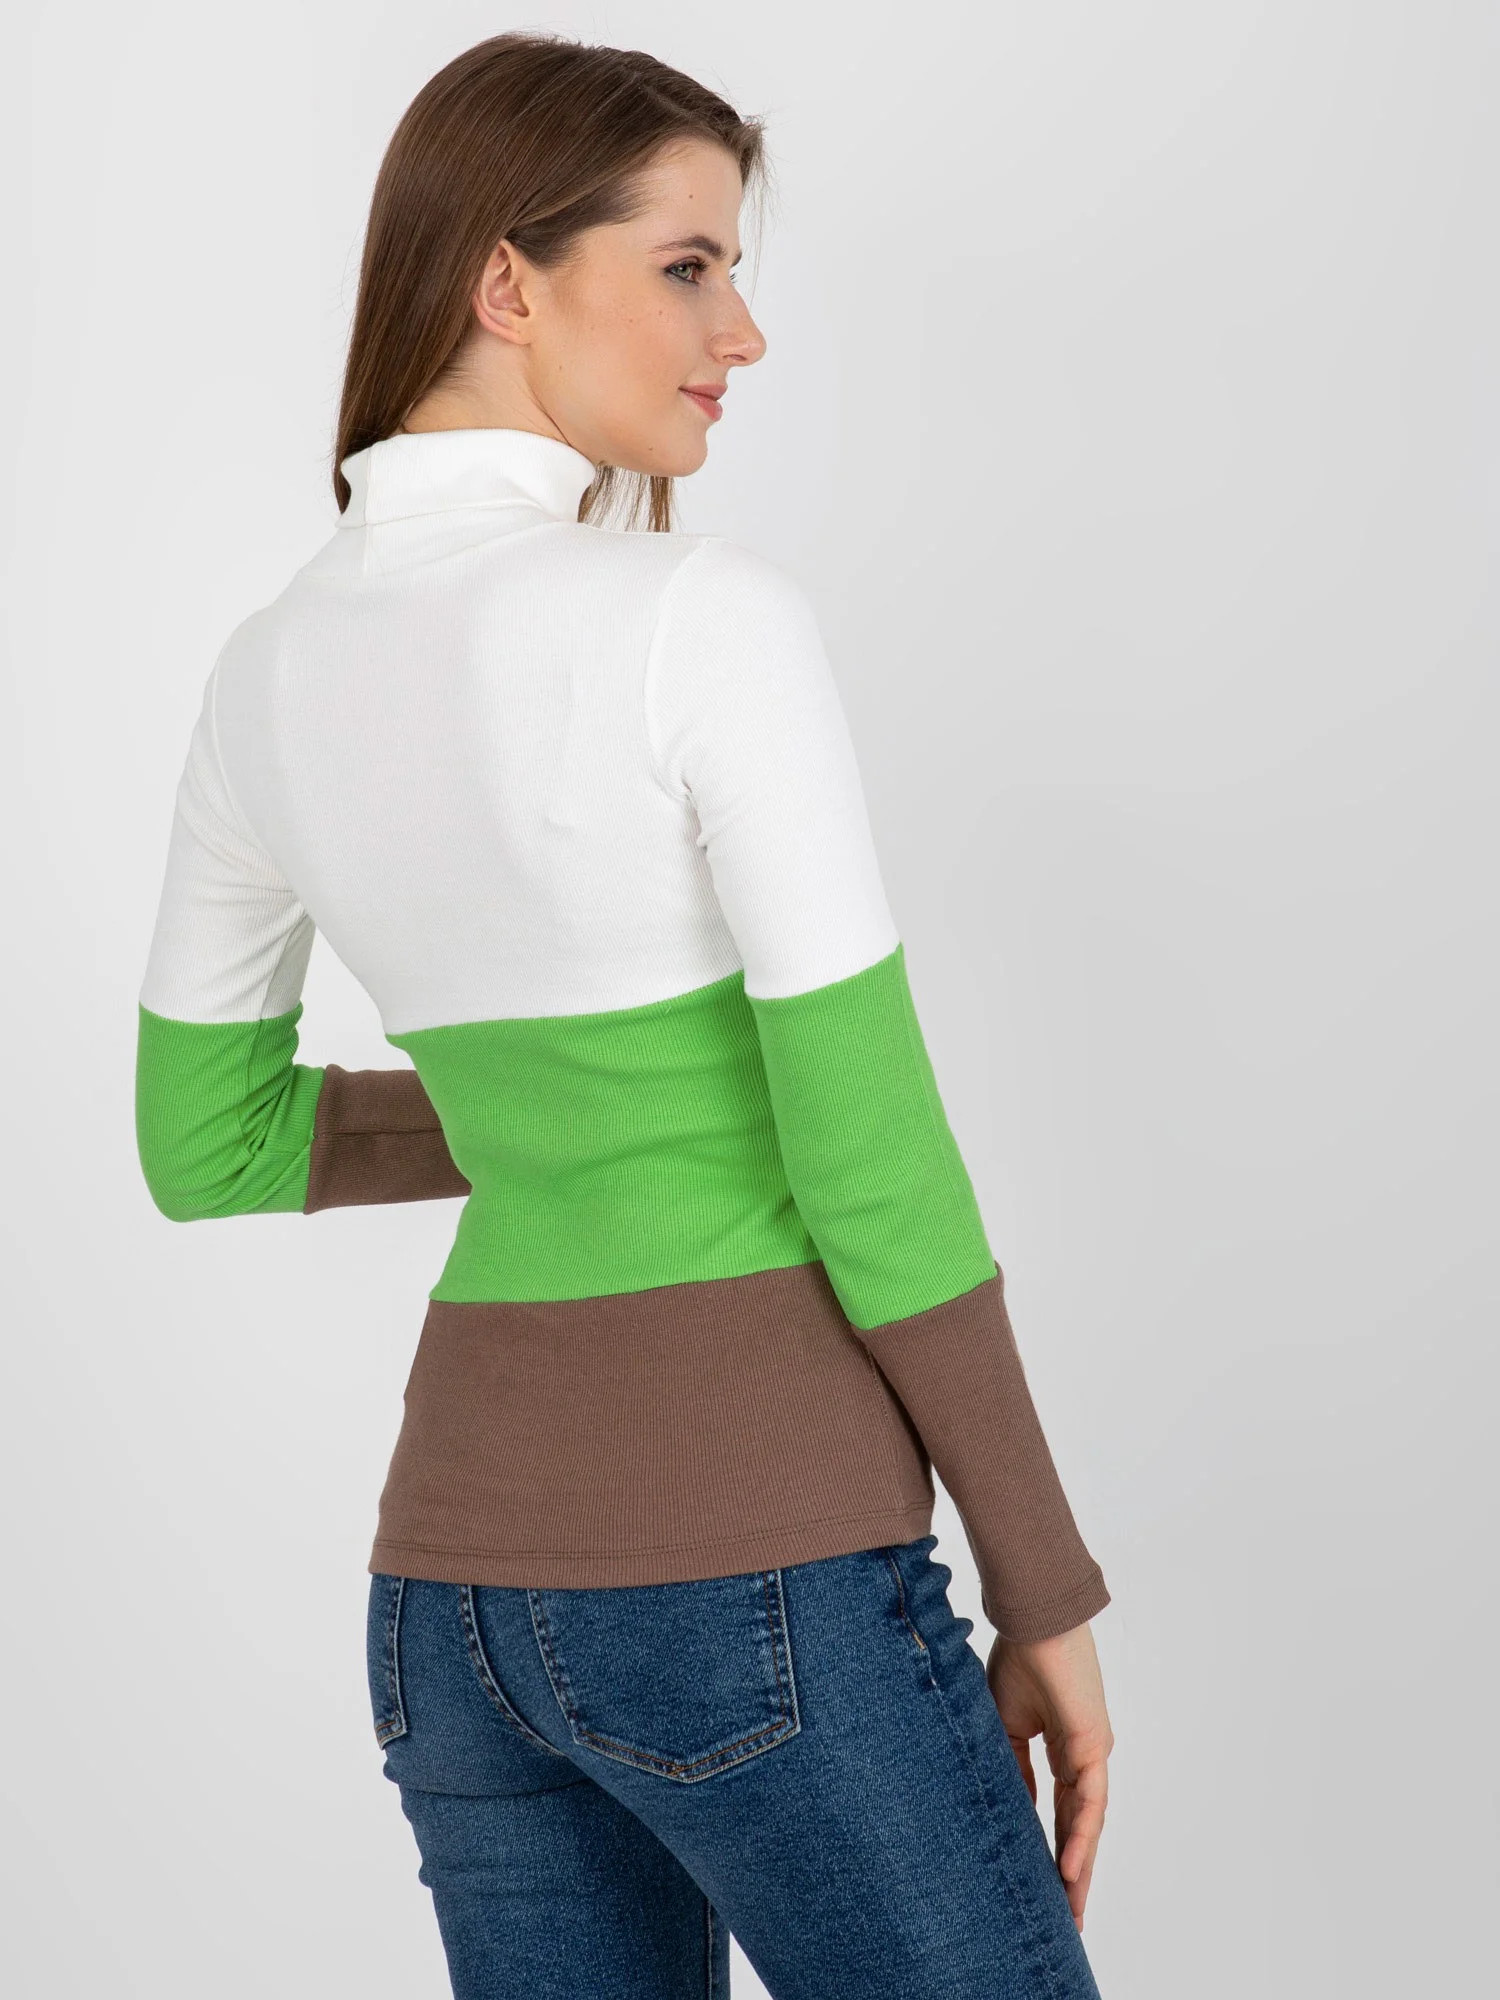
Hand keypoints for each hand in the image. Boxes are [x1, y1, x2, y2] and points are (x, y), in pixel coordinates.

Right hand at [986, 1621, 1112, 1930]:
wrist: (1033, 1621)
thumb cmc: (1019, 1658)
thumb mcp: (1005, 1723)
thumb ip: (1013, 1766)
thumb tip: (1012, 1809)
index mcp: (1061, 1750)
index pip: (1060, 1812)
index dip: (1051, 1847)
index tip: (1042, 1883)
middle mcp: (1083, 1758)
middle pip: (1080, 1827)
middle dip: (1073, 1872)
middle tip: (1068, 1915)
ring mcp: (1092, 1753)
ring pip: (1089, 1823)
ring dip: (1080, 1867)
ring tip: (1071, 1907)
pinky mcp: (1095, 1746)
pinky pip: (1089, 1802)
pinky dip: (1080, 1837)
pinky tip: (1070, 1868)